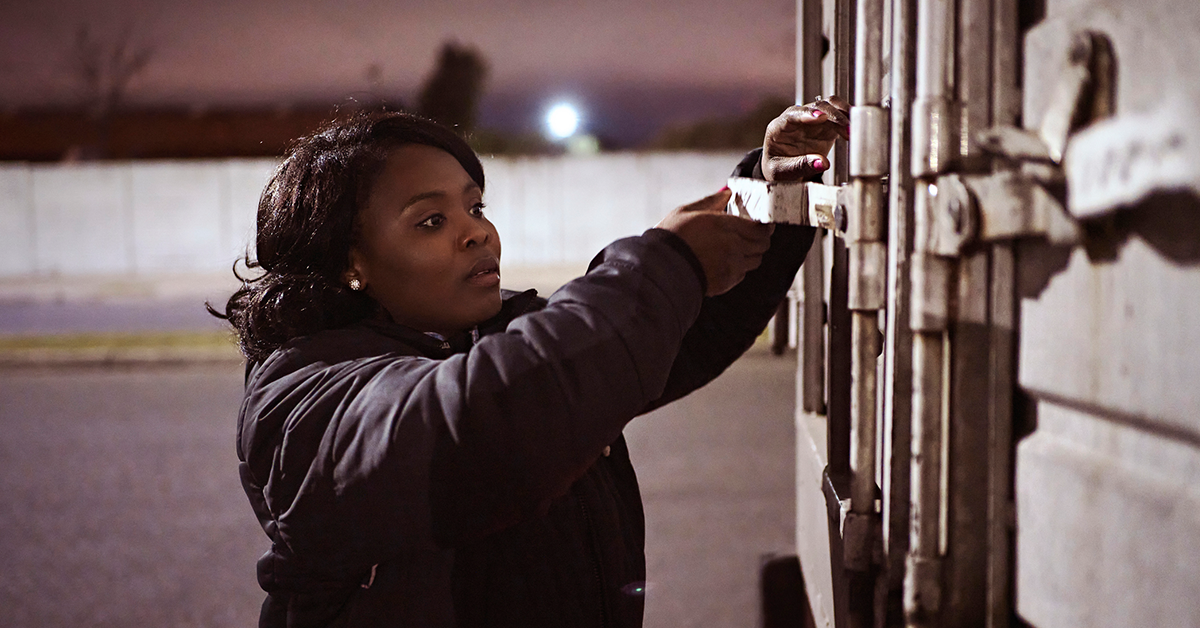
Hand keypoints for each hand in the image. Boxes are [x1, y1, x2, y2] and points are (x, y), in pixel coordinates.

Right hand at [656, 188, 773, 295]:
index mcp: (724, 225)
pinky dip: (739, 267)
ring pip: (755, 260)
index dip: (765, 226)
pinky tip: (725, 262)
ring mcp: (731, 266)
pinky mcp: (727, 282)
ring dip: (751, 253)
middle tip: (754, 235)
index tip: (763, 224)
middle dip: (760, 239)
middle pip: (762, 244)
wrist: (660, 269)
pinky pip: (742, 273)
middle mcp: (733, 246)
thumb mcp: (687, 211)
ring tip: (738, 248)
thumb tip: (728, 193)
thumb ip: (712, 201)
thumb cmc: (671, 237)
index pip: (759, 228)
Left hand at [761, 96, 850, 182]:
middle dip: (833, 115)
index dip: (806, 114)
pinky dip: (848, 119)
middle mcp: (796, 119)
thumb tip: (823, 163)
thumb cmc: (778, 169)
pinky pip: (838, 115)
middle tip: (846, 128)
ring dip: (843, 114)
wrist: (783, 171)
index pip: (792, 114)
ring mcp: (811, 121)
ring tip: (852, 129)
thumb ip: (800, 166)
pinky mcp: (824, 125)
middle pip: (816, 107)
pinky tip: (855, 129)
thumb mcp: (782, 171)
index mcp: (778, 128)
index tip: (820, 117)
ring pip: (829, 106)